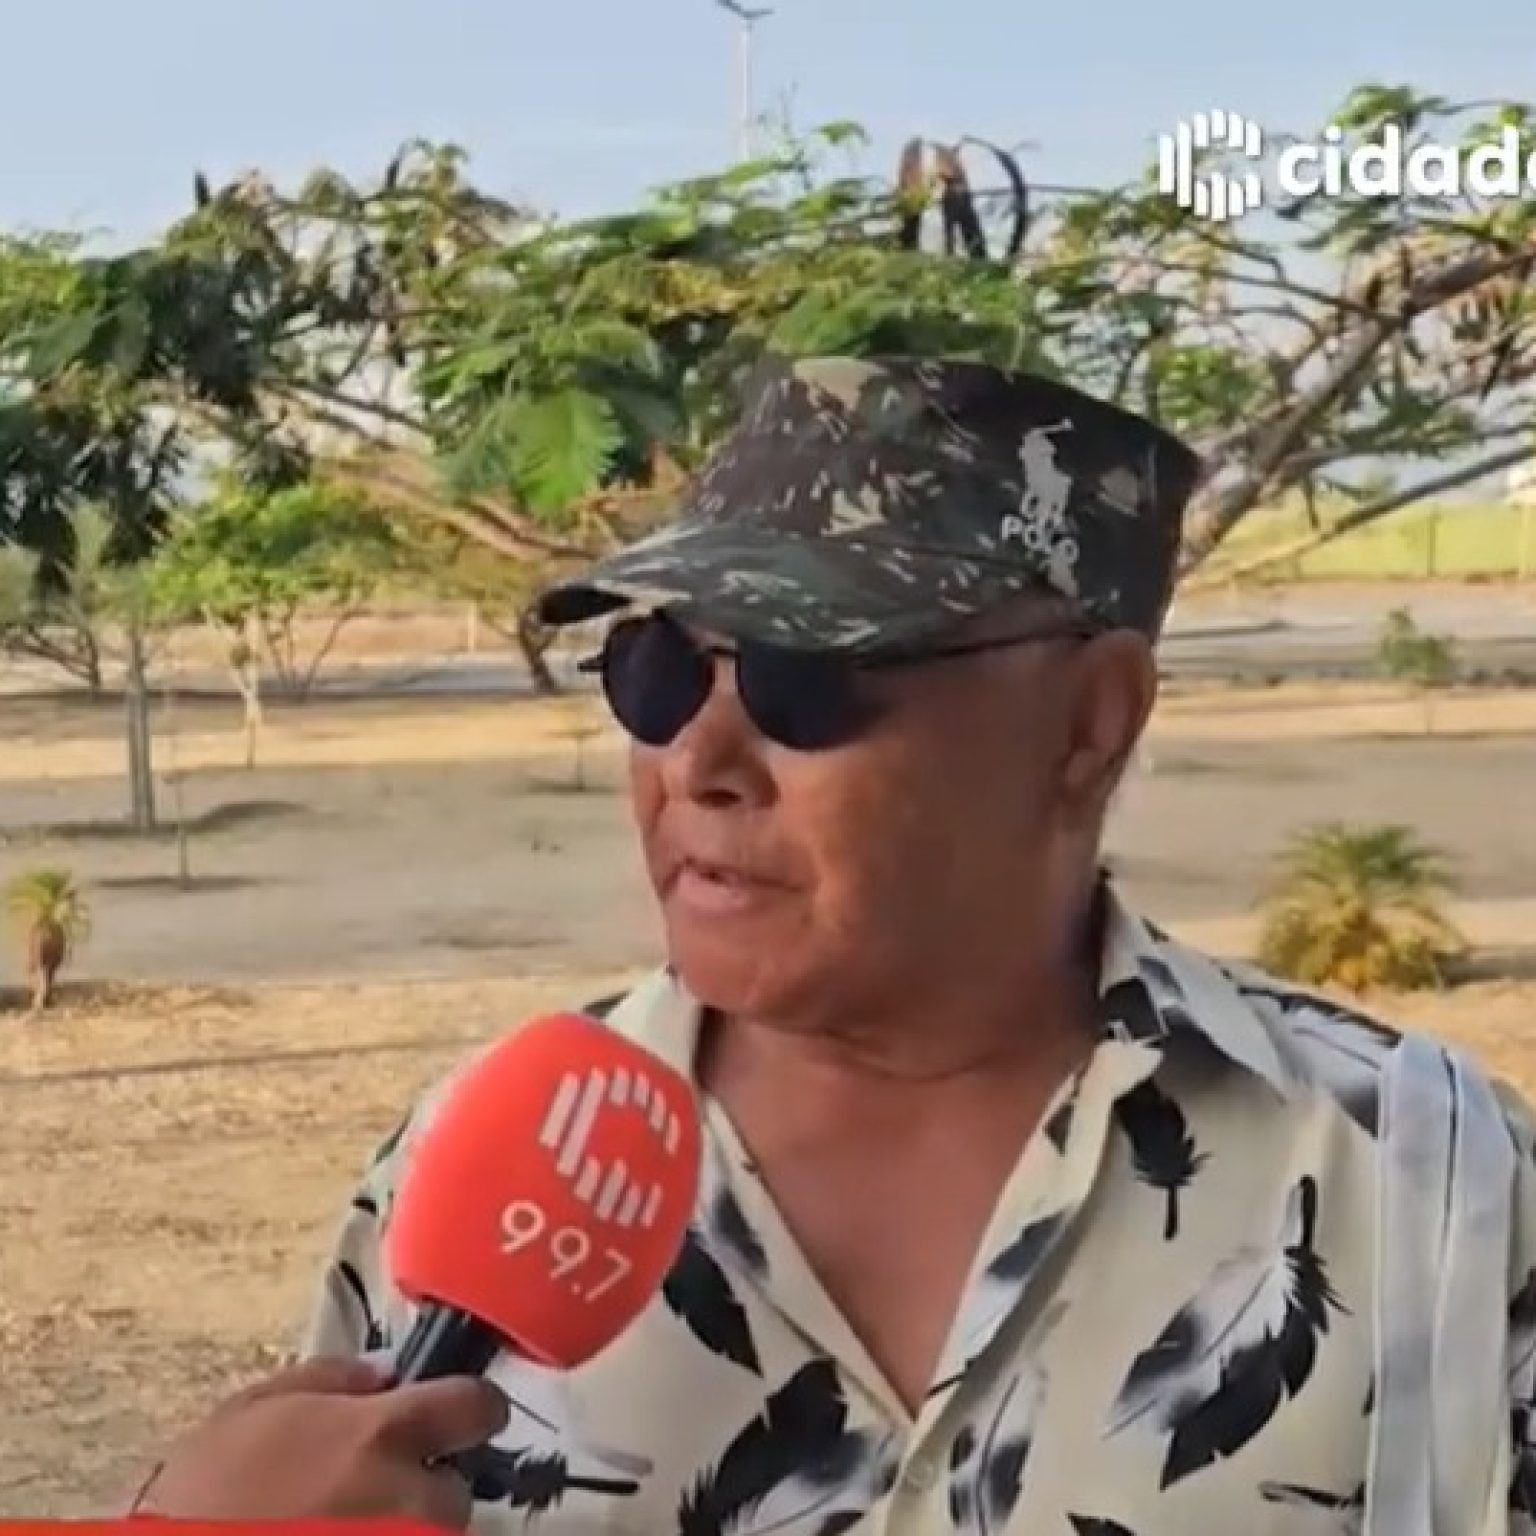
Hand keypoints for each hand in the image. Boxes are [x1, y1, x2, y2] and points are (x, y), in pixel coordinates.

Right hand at [132, 1356, 508, 1528]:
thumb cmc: (201, 1493)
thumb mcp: (252, 1409)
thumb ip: (330, 1379)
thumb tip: (385, 1372)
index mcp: (380, 1435)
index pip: (477, 1407)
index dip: (473, 1409)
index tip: (459, 1414)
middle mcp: (404, 1499)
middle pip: (455, 1493)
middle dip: (424, 1492)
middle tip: (372, 1494)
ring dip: (402, 1531)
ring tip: (342, 1524)